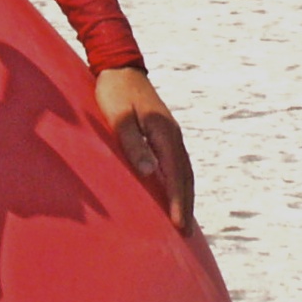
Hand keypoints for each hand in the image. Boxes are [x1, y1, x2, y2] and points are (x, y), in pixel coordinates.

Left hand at [94, 66, 194, 233]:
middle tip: (186, 233)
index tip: (180, 226)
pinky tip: (173, 192)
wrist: (119, 68)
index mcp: (164, 134)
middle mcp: (172, 135)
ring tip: (184, 220)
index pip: (176, 175)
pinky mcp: (163, 133)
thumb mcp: (119, 118)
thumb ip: (133, 144)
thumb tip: (151, 172)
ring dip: (185, 195)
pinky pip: (176, 163)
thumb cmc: (114, 94)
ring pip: (183, 170)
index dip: (179, 202)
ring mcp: (170, 134)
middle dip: (187, 205)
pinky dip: (179, 182)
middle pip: (186, 176)